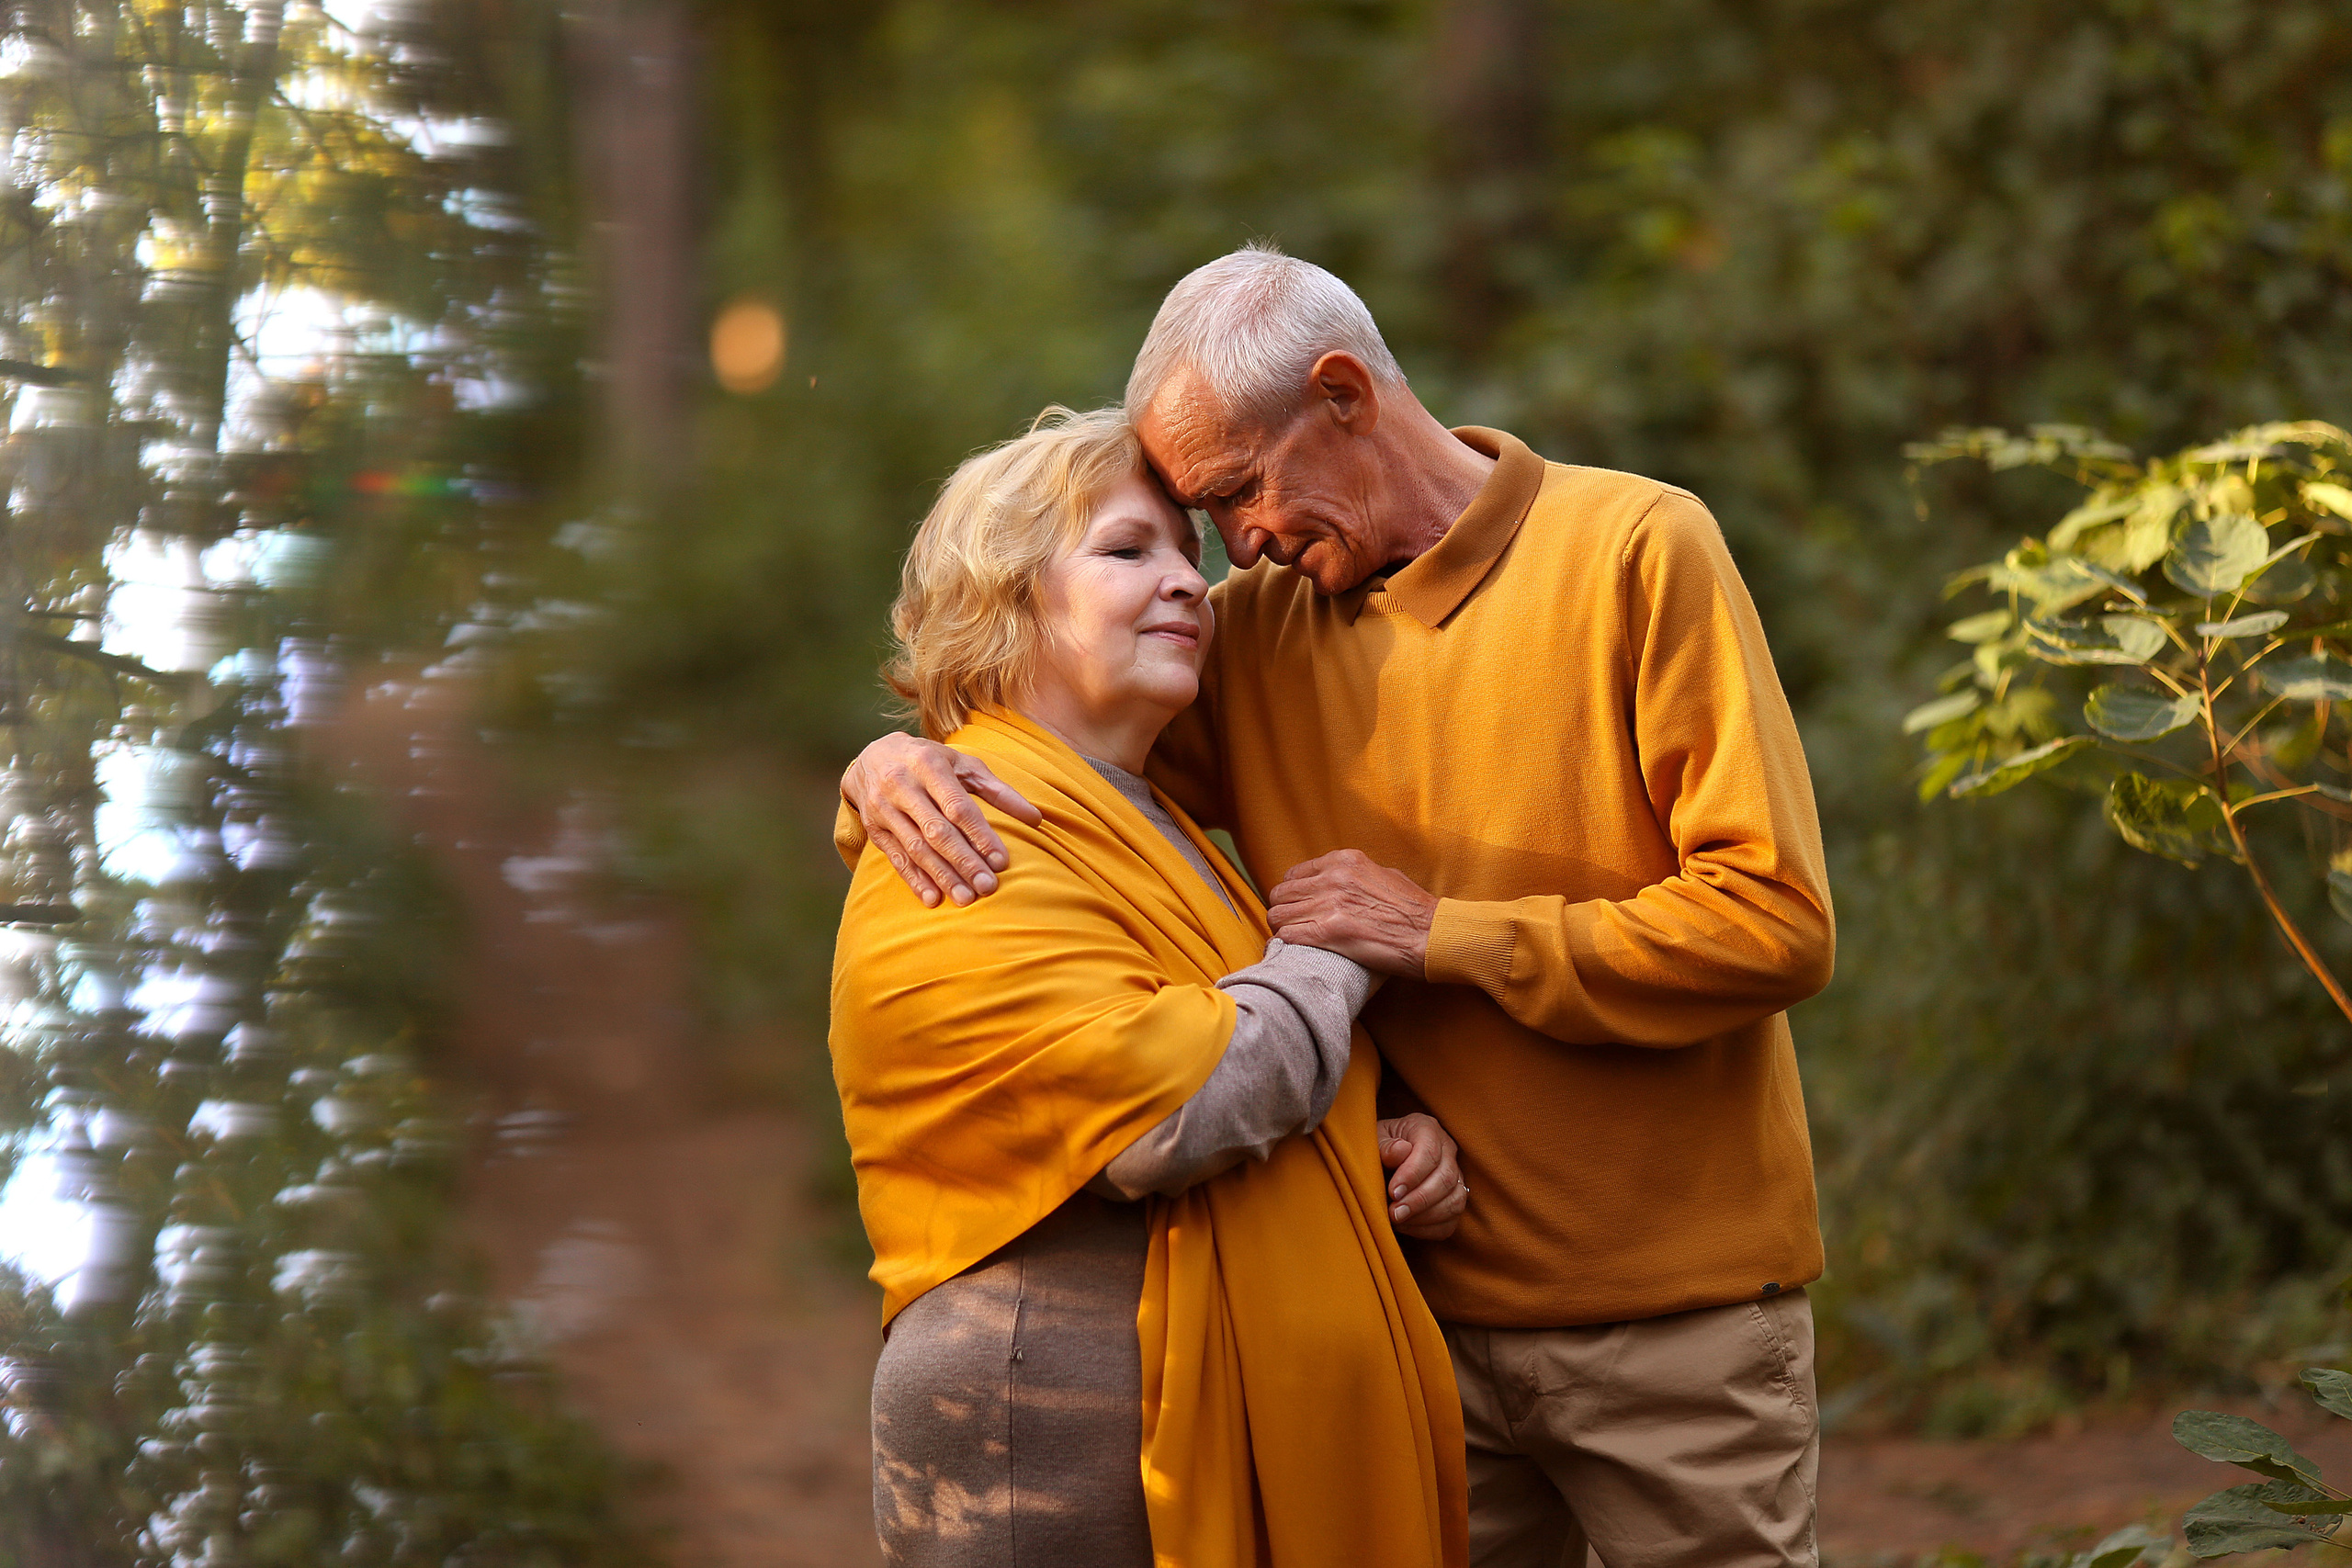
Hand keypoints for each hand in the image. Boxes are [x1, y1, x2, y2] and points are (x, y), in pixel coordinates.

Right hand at [842, 733, 1041, 907]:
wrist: (872, 756)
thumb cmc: (930, 761)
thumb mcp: (963, 765)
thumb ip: (999, 791)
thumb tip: (1036, 818)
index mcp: (928, 765)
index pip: (957, 806)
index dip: (980, 835)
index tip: (1000, 861)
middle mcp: (902, 785)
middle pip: (936, 831)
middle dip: (964, 861)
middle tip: (987, 887)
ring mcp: (884, 808)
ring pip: (916, 848)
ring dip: (942, 876)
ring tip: (966, 899)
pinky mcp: (875, 828)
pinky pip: (896, 858)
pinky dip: (914, 880)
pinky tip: (933, 898)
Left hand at [1266, 849, 1438, 977]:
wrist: (1433, 934)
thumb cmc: (1415, 910)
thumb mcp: (1384, 875)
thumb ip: (1356, 876)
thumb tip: (1339, 883)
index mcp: (1345, 861)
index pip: (1294, 874)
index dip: (1292, 893)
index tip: (1298, 907)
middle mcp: (1333, 878)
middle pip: (1281, 894)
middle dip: (1283, 911)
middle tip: (1292, 927)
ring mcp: (1330, 904)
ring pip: (1278, 915)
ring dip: (1283, 929)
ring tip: (1293, 941)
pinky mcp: (1329, 932)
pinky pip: (1288, 935)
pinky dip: (1286, 945)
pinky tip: (1292, 952)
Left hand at [1378, 1113, 1466, 1239]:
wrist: (1379, 1159)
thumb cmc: (1376, 1147)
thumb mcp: (1373, 1139)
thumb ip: (1384, 1145)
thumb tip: (1401, 1151)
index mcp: (1427, 1128)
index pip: (1429, 1152)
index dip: (1412, 1175)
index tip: (1393, 1192)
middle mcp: (1447, 1150)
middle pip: (1446, 1179)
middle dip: (1419, 1200)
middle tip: (1394, 1213)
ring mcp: (1454, 1176)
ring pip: (1455, 1201)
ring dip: (1426, 1217)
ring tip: (1398, 1220)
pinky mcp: (1452, 1200)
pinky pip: (1451, 1221)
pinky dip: (1429, 1229)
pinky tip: (1406, 1226)